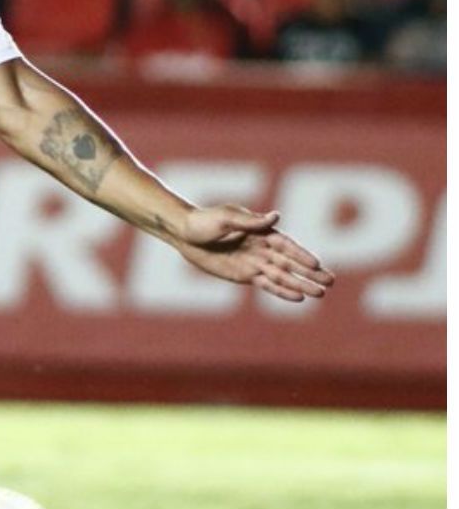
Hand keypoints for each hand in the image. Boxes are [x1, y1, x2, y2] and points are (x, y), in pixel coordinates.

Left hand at [174, 205, 335, 302]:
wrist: (183, 233)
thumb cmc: (204, 221)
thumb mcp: (225, 218)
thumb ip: (250, 221)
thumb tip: (276, 216)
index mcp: (260, 231)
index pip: (286, 245)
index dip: (302, 255)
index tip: (318, 264)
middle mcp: (262, 248)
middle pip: (290, 262)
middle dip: (310, 272)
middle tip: (330, 282)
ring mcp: (254, 262)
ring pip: (283, 276)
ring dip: (301, 284)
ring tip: (320, 293)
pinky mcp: (245, 275)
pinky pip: (267, 284)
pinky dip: (282, 291)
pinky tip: (298, 297)